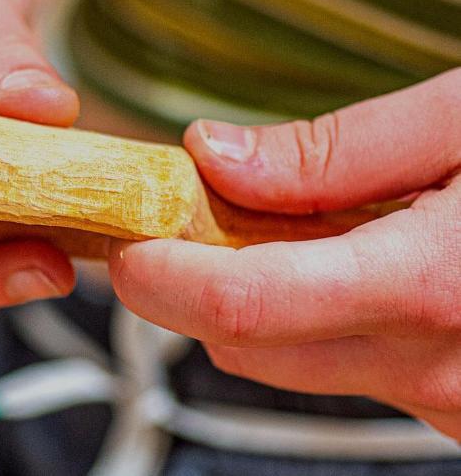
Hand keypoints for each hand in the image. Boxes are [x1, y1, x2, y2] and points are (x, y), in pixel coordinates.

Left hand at [110, 69, 460, 438]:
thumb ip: (338, 150)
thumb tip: (217, 157)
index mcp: (434, 284)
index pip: (246, 306)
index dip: (163, 278)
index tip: (126, 242)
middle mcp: (435, 366)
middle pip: (248, 345)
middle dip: (193, 285)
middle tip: (184, 213)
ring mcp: (448, 400)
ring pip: (290, 361)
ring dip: (252, 300)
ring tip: (273, 225)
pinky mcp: (456, 404)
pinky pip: (344, 369)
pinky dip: (311, 319)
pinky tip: (338, 261)